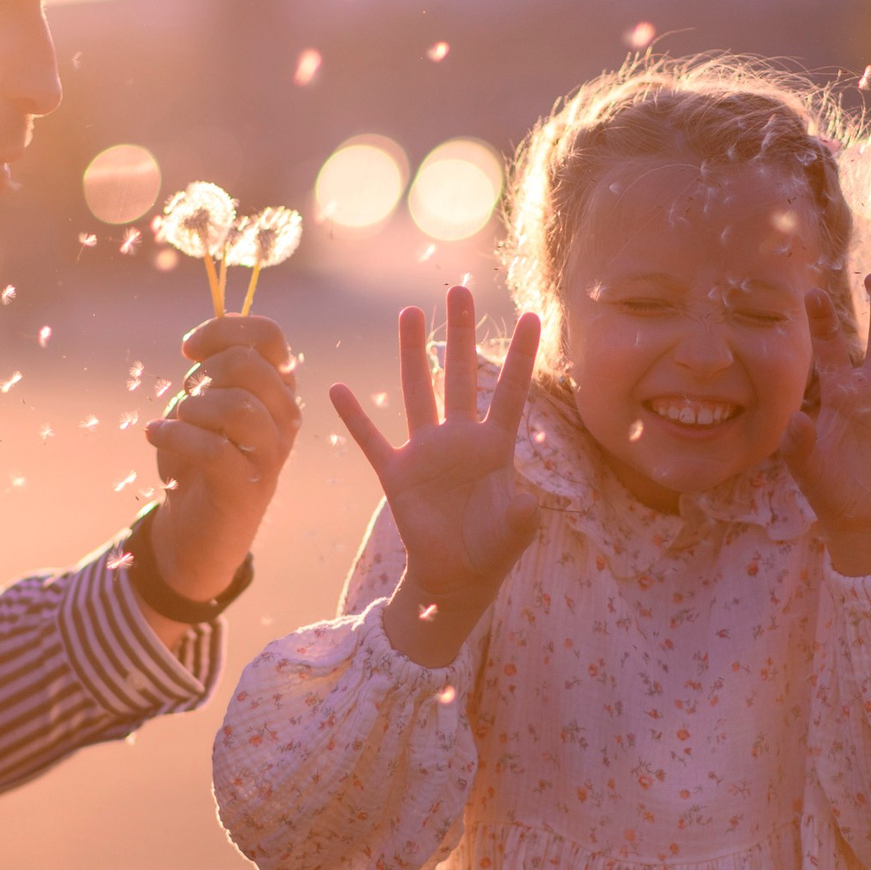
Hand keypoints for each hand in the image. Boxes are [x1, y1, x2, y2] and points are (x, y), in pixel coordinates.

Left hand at [142, 314, 301, 619]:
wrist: (196, 529)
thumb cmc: (198, 459)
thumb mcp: (203, 404)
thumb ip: (211, 372)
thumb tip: (201, 343)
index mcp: (278, 388)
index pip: (268, 335)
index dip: (223, 330)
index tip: (188, 348)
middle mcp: (284, 417)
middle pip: (249, 365)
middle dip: (203, 372)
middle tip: (185, 396)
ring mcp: (271, 454)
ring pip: (237, 406)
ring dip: (192, 408)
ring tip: (175, 421)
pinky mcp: (247, 488)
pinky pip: (213, 449)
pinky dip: (174, 436)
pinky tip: (155, 435)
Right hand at [331, 286, 541, 666]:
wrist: (456, 578)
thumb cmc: (492, 551)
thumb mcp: (514, 534)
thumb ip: (521, 517)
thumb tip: (528, 502)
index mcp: (495, 448)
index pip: (510, 393)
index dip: (520, 357)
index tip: (533, 316)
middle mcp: (460, 439)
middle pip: (460, 375)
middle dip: (460, 334)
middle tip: (459, 291)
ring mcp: (426, 453)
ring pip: (418, 392)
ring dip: (412, 354)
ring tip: (410, 312)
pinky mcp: (397, 474)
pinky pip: (372, 440)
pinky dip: (355, 418)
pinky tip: (338, 389)